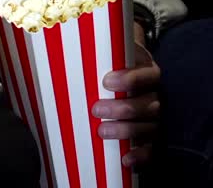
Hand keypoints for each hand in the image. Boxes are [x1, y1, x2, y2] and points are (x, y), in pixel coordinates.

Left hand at [92, 22, 159, 167]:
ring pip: (152, 126)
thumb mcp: (105, 55)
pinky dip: (141, 155)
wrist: (119, 74)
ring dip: (127, 131)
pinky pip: (153, 148)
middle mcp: (155, 94)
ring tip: (102, 131)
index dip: (131, 80)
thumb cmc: (109, 65)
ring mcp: (156, 116)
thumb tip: (56, 54)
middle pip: (150, 104)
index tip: (106, 82)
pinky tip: (126, 159)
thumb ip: (93, 56)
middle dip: (123, 108)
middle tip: (96, 109)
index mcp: (147, 71)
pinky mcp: (151, 135)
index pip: (147, 75)